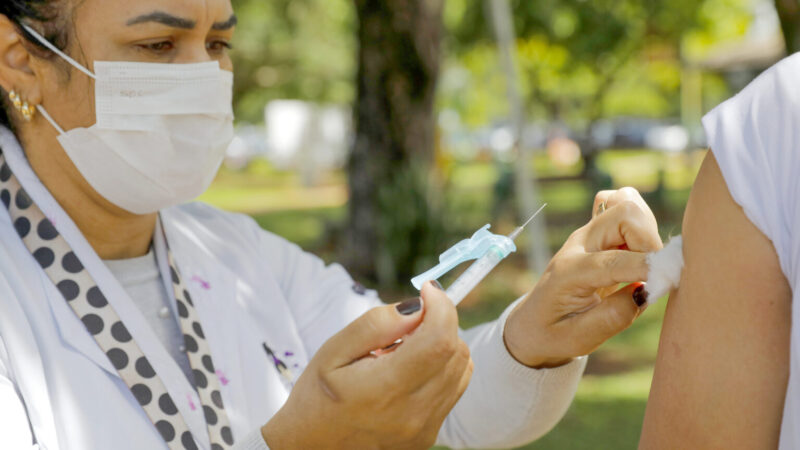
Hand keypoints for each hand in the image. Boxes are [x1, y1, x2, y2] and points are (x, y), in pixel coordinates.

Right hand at [262, 281, 472, 448]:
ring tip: (405, 348)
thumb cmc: (317, 396)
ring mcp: (424, 428)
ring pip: (462, 368)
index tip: (427, 290)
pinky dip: (442, 367)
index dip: (441, 306)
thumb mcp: (333, 351)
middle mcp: (412, 413)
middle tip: (409, 321)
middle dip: (441, 322)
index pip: (439, 340)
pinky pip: (454, 388)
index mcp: (384, 389)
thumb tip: (417, 306)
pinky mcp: (429, 435)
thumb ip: (376, 325)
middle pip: (456, 351)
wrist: (311, 449)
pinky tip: (412, 368)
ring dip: (443, 344)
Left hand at [505, 187, 661, 367]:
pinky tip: (639, 252)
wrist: (532, 323)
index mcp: (569, 272)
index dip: (647, 268)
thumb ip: (613, 317)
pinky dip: (643, 225)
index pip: (614, 260)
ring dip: (647, 229)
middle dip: (650, 240)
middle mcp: (579, 244)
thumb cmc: (553, 333)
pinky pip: (625, 207)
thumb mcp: (578, 339)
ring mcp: (588, 233)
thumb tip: (646, 291)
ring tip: (644, 262)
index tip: (668, 282)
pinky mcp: (598, 232)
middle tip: (652, 272)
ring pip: (627, 201)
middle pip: (625, 211)